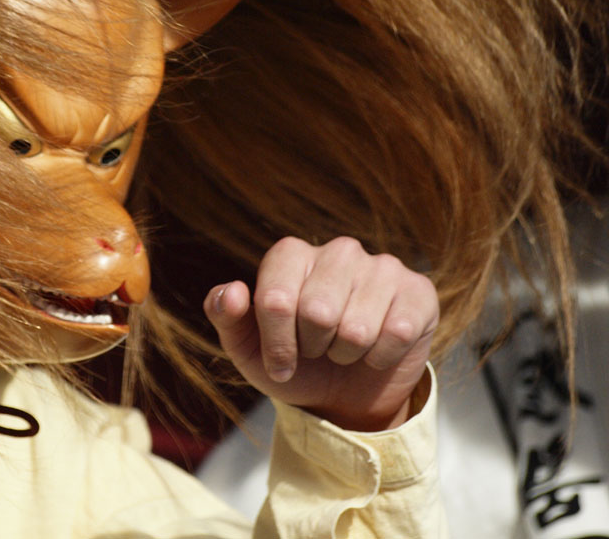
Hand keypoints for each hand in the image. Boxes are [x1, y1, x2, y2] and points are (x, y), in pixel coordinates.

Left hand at [203, 236, 437, 430]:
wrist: (346, 396)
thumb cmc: (293, 363)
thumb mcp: (247, 349)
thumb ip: (226, 316)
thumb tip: (233, 291)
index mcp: (291, 254)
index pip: (276, 299)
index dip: (277, 343)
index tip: (280, 361)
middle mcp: (338, 250)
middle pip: (317, 312)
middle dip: (313, 348)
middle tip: (318, 350)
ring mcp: (382, 266)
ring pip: (356, 328)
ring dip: (345, 354)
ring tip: (344, 349)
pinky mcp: (418, 291)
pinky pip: (397, 334)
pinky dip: (380, 359)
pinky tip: (376, 351)